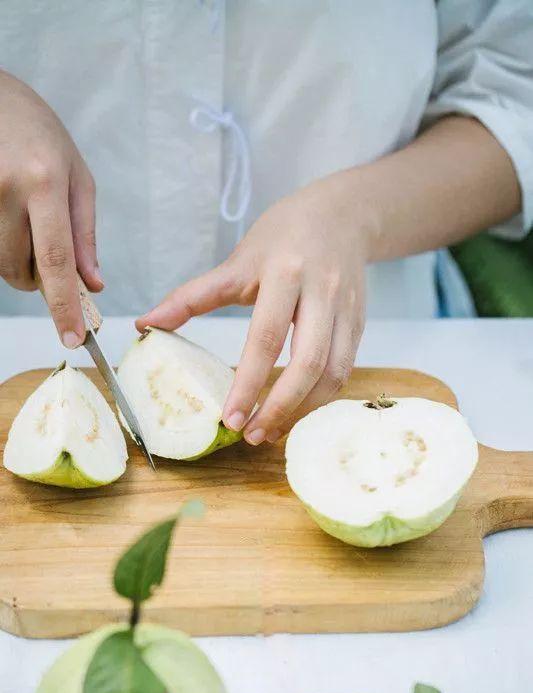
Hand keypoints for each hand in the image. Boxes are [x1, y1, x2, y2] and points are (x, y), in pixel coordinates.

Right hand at [0, 70, 101, 346]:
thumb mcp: (77, 178)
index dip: (64, 306)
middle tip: (45, 248)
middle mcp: (6, 190)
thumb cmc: (40, 135)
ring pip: (0, 264)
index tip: (73, 338)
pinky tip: (6, 217)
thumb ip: (85, 236)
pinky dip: (1, 246)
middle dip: (39, 279)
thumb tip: (93, 285)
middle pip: (22, 271)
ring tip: (24, 223)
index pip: (56, 261)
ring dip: (17, 262)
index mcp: (44, 183)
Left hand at [137, 173, 371, 443]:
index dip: (248, 382)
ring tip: (270, 431)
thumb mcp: (237, 260)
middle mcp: (322, 292)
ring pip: (335, 373)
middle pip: (309, 362)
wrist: (342, 215)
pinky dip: (320, 398)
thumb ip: (193, 296)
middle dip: (281, 407)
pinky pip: (345, 370)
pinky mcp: (360, 324)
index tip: (230, 418)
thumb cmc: (283, 236)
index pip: (267, 337)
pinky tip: (295, 411)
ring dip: (303, 410)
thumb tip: (146, 325)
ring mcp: (347, 310)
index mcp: (286, 273)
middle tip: (251, 436)